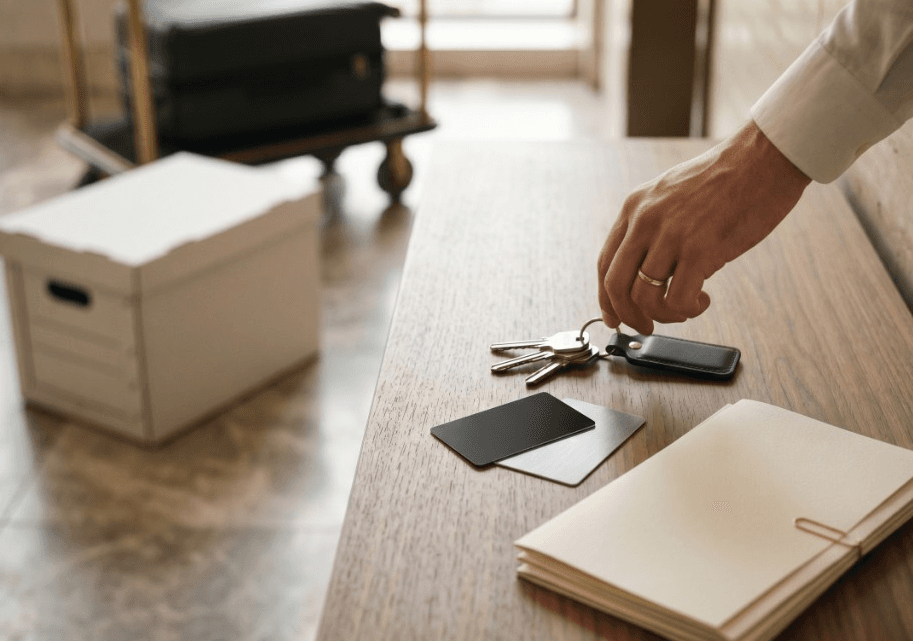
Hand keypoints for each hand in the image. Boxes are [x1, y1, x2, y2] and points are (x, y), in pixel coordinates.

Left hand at [597, 121, 810, 334]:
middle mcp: (645, 221)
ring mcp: (671, 235)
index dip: (606, 299)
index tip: (616, 317)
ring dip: (664, 315)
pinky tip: (702, 300)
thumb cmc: (726, 178)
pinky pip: (677, 299)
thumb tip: (649, 271)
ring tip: (686, 308)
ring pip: (644, 297)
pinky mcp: (700, 249)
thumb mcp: (670, 194)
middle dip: (629, 316)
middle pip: (616, 286)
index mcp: (634, 207)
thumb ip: (653, 227)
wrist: (764, 158)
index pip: (604, 264)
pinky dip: (687, 310)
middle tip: (647, 327)